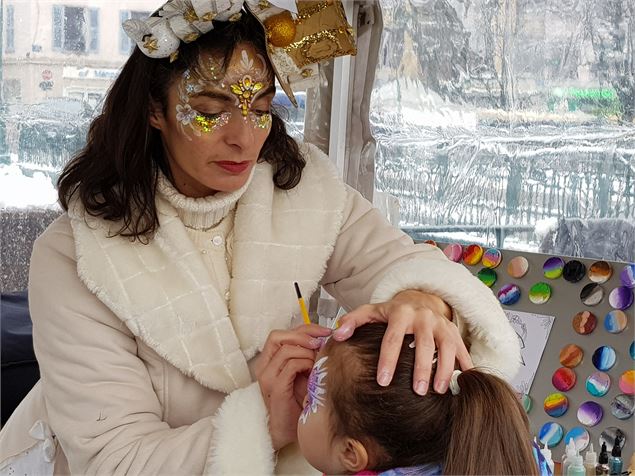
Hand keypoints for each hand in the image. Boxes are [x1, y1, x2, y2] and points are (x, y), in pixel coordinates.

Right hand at [256, 324, 331, 449]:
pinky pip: (291, 365)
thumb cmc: (295, 403)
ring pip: (286, 349)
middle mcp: (264, 365)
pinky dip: (305, 364)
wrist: (285, 430)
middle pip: (278, 336)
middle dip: (304, 335)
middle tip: (322, 342)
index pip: (284, 333)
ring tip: (318, 362)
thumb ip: (307, 356)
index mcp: (269, 360)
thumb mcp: (302, 374)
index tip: (325, 332)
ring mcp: (267, 376)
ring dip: (307, 352)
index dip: (305, 328)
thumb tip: (326, 339)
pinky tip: (312, 372)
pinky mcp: (275, 387)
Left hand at [332, 289, 472, 395]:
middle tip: (417, 392)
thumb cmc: (391, 312)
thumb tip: (337, 334)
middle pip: (424, 345)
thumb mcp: (371, 311)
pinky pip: (462, 350)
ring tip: (438, 392)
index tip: (382, 381)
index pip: (393, 338)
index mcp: (400, 313)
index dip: (388, 360)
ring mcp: (441, 324)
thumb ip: (352, 321)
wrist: (419, 300)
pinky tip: (463, 384)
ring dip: (444, 370)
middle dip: (421, 369)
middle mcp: (423, 317)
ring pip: (446, 347)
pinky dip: (465, 366)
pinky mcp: (454, 332)